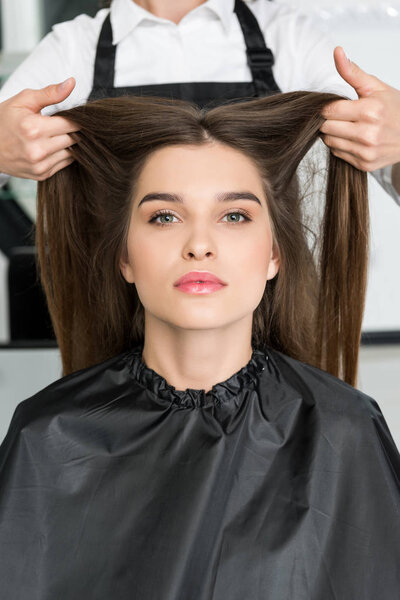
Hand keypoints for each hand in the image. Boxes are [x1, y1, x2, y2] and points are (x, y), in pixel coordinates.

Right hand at [0, 77, 79, 179]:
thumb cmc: (5, 120)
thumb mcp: (24, 100)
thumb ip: (50, 93)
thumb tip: (72, 83)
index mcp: (33, 129)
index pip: (70, 125)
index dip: (74, 119)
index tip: (72, 116)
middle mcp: (37, 150)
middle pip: (73, 139)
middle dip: (71, 131)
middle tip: (62, 125)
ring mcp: (39, 165)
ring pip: (71, 153)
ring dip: (68, 144)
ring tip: (55, 136)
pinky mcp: (41, 174)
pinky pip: (64, 164)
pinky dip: (63, 155)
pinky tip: (52, 147)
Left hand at [320, 47, 399, 172]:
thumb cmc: (395, 109)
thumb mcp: (376, 87)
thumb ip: (352, 72)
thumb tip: (336, 51)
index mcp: (370, 111)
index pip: (329, 111)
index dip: (329, 107)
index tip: (337, 106)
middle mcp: (367, 134)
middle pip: (326, 127)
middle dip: (330, 120)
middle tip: (342, 116)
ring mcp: (366, 151)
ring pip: (329, 142)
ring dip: (334, 133)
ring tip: (348, 126)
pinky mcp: (364, 164)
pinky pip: (338, 154)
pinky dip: (342, 146)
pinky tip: (354, 139)